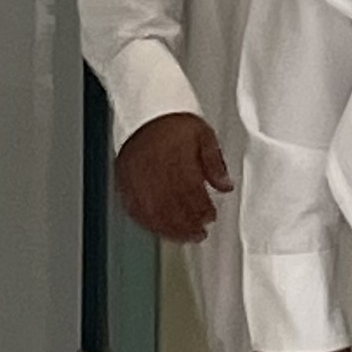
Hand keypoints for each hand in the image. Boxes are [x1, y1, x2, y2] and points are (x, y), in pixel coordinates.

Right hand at [115, 114, 229, 243]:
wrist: (145, 114)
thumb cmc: (174, 124)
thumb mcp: (203, 135)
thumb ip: (215, 162)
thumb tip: (226, 186)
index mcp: (174, 156)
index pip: (190, 190)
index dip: (201, 209)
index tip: (210, 217)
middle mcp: (153, 168)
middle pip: (171, 204)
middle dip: (188, 224)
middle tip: (200, 233)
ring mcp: (136, 177)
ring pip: (153, 211)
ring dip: (171, 229)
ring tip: (185, 237)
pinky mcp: (125, 183)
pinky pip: (135, 209)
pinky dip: (149, 223)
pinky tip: (161, 229)